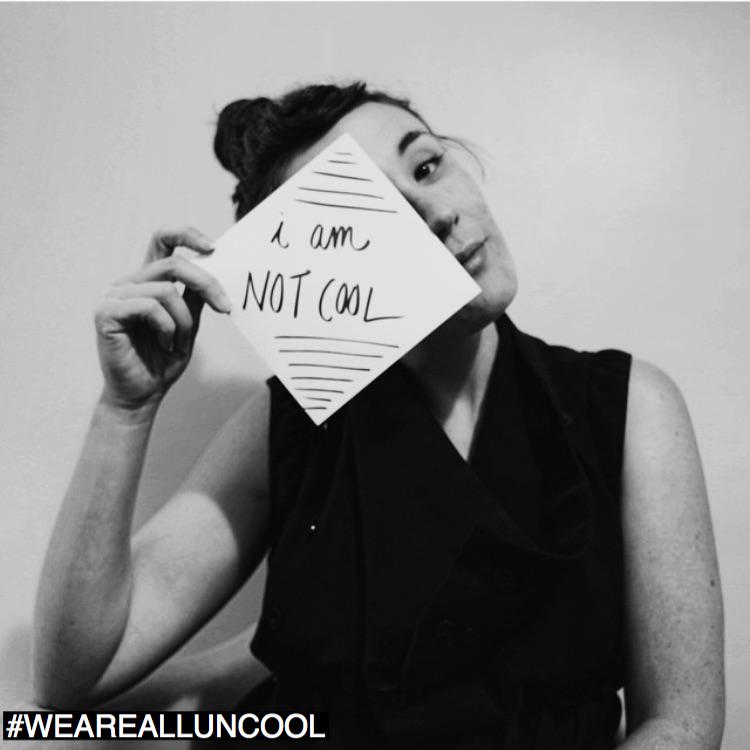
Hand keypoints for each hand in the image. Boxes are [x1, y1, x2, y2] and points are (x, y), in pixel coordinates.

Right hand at [94, 227, 230, 411]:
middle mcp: (128, 283)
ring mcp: (113, 296)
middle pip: (173, 263)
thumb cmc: (163, 361)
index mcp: (147, 281)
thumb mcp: (188, 324)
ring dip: (183, 321)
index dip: (188, 235)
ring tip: (177, 343)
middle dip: (206, 283)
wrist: (142, 395)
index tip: (214, 247)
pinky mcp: (105, 313)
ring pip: (165, 290)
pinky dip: (166, 327)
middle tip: (226, 306)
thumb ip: (195, 297)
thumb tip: (215, 269)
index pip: (163, 240)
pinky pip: (149, 307)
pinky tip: (164, 344)